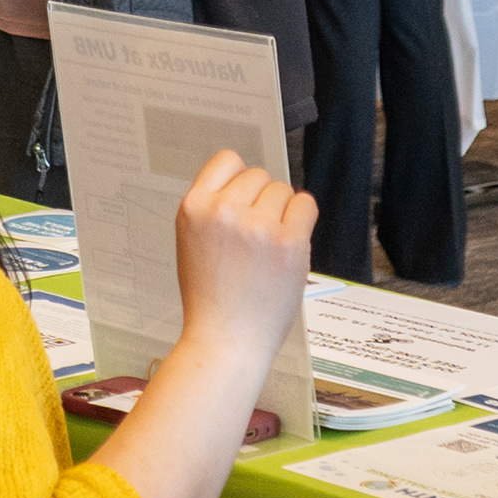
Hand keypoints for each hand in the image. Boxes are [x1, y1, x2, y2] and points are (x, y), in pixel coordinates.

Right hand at [172, 149, 313, 367]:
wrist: (226, 337)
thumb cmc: (210, 295)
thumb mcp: (191, 240)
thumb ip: (213, 209)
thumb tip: (249, 185)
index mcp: (193, 207)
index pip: (226, 160)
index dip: (238, 177)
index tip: (244, 197)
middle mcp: (224, 210)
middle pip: (259, 175)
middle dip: (262, 198)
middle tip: (259, 230)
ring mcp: (258, 225)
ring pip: (282, 190)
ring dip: (283, 210)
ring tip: (273, 240)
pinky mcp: (289, 242)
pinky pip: (305, 205)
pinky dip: (302, 216)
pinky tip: (292, 238)